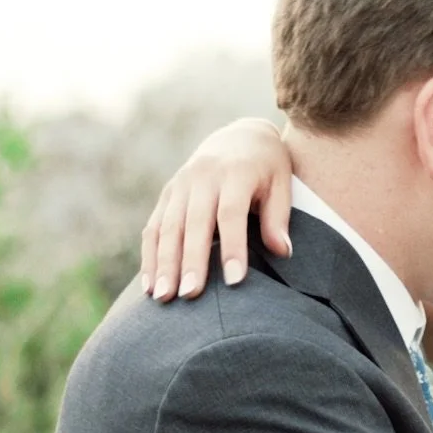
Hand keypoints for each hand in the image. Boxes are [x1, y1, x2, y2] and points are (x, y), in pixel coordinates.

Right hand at [139, 117, 294, 300]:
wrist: (241, 135)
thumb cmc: (268, 167)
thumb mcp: (282, 184)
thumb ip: (278, 217)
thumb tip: (282, 252)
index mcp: (235, 173)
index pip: (231, 214)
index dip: (232, 247)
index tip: (235, 280)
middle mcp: (202, 177)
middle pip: (194, 223)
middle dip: (190, 261)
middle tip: (190, 295)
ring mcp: (180, 185)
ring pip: (167, 227)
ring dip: (163, 263)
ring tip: (163, 297)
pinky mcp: (167, 194)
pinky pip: (153, 227)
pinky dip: (149, 256)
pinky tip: (150, 285)